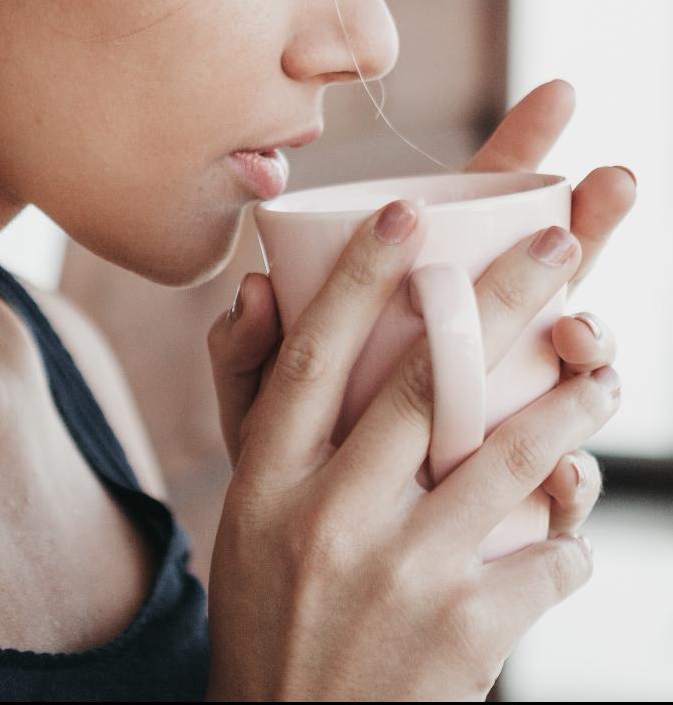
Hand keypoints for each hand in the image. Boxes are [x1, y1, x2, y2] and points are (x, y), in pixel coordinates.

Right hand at [204, 194, 619, 700]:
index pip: (316, 356)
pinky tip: (568, 521)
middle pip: (427, 385)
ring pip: (509, 460)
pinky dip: (568, 532)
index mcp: (269, 479)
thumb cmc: (274, 604)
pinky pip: (547, 558)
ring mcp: (402, 576)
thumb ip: (250, 397)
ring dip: (571, 407)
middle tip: (557, 244)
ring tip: (603, 371)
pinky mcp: (467, 635)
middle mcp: (331, 516)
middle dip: (501, 301)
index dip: (361, 277)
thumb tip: (256, 289)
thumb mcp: (245, 507)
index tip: (408, 214)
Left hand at [210, 77, 634, 498]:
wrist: (302, 585)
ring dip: (589, 337)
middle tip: (615, 181)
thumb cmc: (280, 473)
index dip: (518, 156)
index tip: (561, 95)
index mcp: (412, 310)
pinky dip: (568, 470)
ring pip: (569, 363)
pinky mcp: (515, 496)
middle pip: (540, 271)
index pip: (469, 219)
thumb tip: (255, 291)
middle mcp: (469, 349)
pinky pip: (557, 476)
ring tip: (581, 335)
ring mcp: (502, 415)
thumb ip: (246, 352)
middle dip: (587, 223)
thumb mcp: (252, 408)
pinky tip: (564, 467)